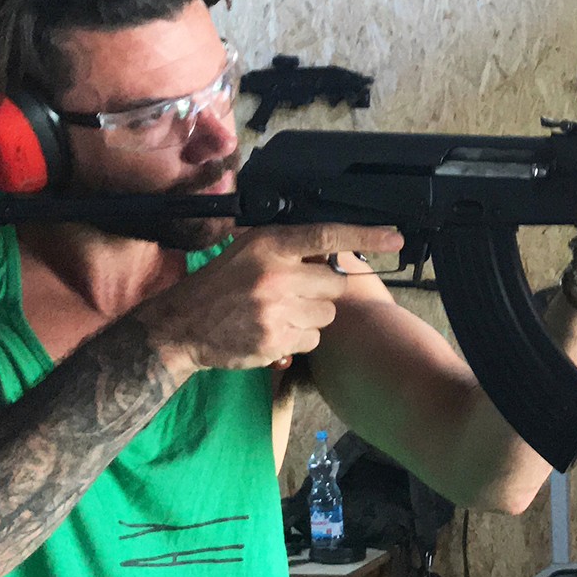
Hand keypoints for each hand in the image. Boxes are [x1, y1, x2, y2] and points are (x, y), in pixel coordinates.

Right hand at [136, 224, 404, 375]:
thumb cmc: (220, 285)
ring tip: (279, 313)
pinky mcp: (276, 340)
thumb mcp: (248, 251)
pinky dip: (299, 339)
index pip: (327, 236)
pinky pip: (312, 340)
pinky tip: (273, 331)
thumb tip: (333, 250)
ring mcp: (276, 310)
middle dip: (322, 291)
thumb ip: (289, 248)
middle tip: (294, 293)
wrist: (182, 325)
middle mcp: (275, 276)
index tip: (394, 237)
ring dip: (311, 317)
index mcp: (269, 246)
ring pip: (327, 315)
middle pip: (334, 284)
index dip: (365, 236)